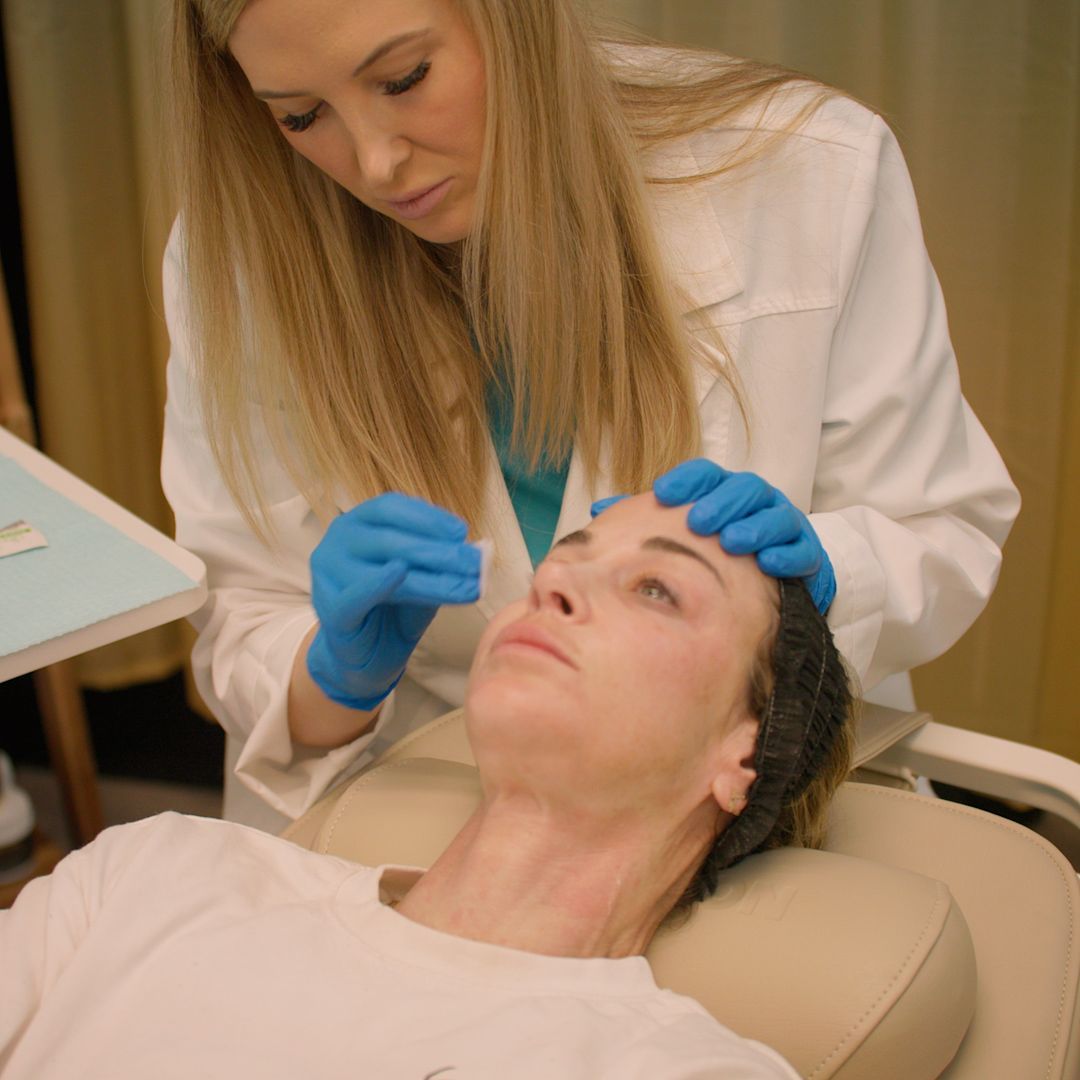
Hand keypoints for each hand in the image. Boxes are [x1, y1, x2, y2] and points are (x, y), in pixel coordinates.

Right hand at [307, 493, 480, 710]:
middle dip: (438, 550)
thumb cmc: (393, 609)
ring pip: (382, 565)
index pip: (391, 508)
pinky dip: (377, 584)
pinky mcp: (331, 609)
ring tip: (465, 584)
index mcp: (358, 523)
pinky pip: (355, 596)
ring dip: (429, 575)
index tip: (461, 532)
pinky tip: (400, 573)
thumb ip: (439, 562)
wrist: (367, 657)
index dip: (428, 518)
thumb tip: (476, 551)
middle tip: (474, 562)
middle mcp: (338, 541)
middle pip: (390, 537)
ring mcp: (329, 574)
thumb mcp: (420, 578)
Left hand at [597, 460, 833, 612]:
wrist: (775, 575)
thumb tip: (598, 511)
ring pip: (773, 515)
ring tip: (733, 541)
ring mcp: (783, 524)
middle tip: (697, 521)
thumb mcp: (683, 533)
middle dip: (720, 502)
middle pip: (742, 489)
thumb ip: (645, 520)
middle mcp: (755, 501)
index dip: (686, 480)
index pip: (706, 475)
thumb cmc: (719, 548)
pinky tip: (769, 563)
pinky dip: (787, 554)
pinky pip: (801, 549)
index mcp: (723, 491)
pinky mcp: (806, 552)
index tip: (662, 491)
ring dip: (754, 527)